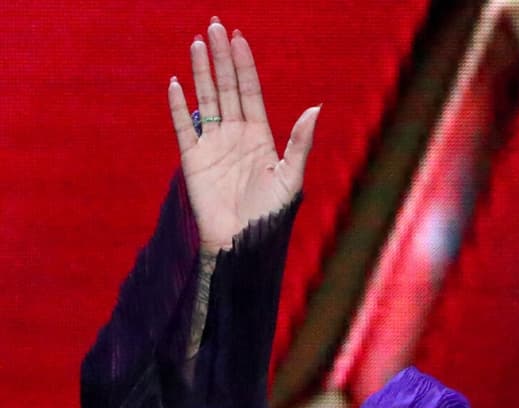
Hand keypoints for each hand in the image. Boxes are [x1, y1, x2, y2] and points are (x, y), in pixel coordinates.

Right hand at [167, 16, 319, 252]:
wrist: (243, 242)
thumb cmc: (271, 215)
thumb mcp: (291, 177)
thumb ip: (300, 142)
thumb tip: (316, 109)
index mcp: (260, 136)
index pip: (250, 91)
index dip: (244, 65)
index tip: (239, 38)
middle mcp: (236, 135)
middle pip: (227, 87)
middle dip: (222, 58)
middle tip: (215, 27)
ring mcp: (213, 145)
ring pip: (206, 99)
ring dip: (200, 72)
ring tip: (197, 43)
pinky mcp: (193, 159)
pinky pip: (184, 126)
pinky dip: (179, 105)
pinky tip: (175, 82)